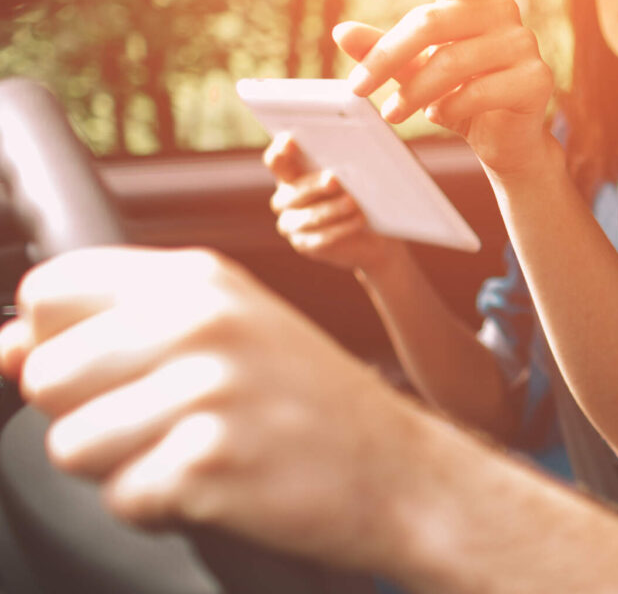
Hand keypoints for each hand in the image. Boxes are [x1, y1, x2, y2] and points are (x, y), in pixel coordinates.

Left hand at [0, 247, 442, 571]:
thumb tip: (4, 350)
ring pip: (70, 444)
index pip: (50, 289)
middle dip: (92, 415)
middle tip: (174, 424)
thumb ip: (119, 329)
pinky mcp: (207, 465)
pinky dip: (161, 509)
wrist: (407, 477)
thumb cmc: (315, 409)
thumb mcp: (230, 336)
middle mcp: (200, 323)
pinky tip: (221, 488)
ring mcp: (205, 393)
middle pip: (46, 376)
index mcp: (201, 278)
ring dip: (123, 467)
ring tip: (199, 455)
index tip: (111, 372)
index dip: (61, 341)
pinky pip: (121, 499)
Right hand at [264, 133, 403, 273]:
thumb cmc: (365, 195)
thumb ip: (354, 155)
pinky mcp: (306, 245)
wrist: (374, 237)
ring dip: (331, 209)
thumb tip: (366, 132)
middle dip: (314, 184)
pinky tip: (358, 221)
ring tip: (353, 202)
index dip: (281, 150)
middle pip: (293, 190)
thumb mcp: (359, 174)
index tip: (291, 140)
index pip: (277, 160)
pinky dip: (341, 229)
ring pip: (307, 216)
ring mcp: (292, 224)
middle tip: (334, 179)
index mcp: (292, 174)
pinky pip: (321, 238)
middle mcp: (285, 199)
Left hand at [337, 0, 556, 177]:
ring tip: (395, 112)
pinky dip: (449, 108)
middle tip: (358, 88)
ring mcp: (523, 44)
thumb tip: (340, 32)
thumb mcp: (414, 71)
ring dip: (413, 92)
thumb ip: (382, 51)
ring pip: (451, 63)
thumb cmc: (460, 97)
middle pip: (430, 23)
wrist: (504, 140)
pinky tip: (441, 114)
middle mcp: (502, 11)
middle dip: (385, 58)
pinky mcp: (535, 79)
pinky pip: (478, 91)